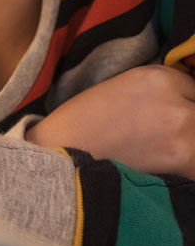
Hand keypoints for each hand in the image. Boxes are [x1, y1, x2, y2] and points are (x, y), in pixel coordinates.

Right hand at [26, 65, 194, 177]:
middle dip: (188, 125)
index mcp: (157, 75)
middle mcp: (174, 95)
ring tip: (165, 154)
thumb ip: (157, 93)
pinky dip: (189, 168)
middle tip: (164, 137)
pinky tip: (171, 170)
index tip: (175, 118)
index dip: (186, 105)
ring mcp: (180, 124)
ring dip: (189, 147)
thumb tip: (182, 106)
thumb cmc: (83, 123)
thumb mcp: (121, 89)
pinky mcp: (181, 155)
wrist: (64, 150)